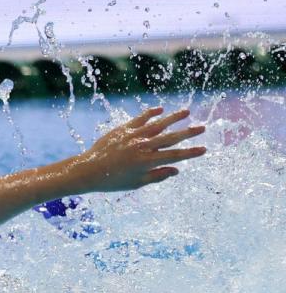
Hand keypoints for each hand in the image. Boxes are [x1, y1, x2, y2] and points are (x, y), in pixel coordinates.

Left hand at [74, 107, 205, 192]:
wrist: (88, 170)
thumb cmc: (112, 181)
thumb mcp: (137, 183)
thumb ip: (158, 176)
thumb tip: (177, 169)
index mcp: (147, 162)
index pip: (174, 155)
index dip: (190, 153)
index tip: (204, 149)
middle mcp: (142, 146)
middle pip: (170, 137)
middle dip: (188, 133)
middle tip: (202, 128)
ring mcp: (132, 136)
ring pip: (157, 124)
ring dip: (173, 118)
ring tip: (187, 112)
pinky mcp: (122, 129)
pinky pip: (139, 119)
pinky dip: (150, 113)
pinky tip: (160, 109)